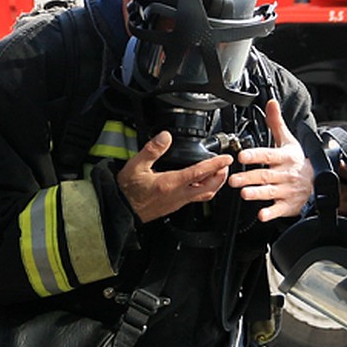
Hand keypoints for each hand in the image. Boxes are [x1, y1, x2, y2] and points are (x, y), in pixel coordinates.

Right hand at [117, 133, 231, 222]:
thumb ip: (152, 150)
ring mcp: (177, 202)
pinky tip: (200, 184)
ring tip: (217, 174)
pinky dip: (204, 190)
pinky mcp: (174, 206)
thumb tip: (165, 136)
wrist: (120, 210)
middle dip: (220, 176)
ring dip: (214, 184)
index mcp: (170, 183)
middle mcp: (177, 195)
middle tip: (225, 166)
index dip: (215, 164)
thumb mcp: (136, 166)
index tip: (226, 158)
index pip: (199, 172)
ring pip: (204, 195)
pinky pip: (195, 199)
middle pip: (209, 187)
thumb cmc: (127, 191)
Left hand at [228, 99, 312, 220]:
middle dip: (249, 178)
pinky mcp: (288, 205)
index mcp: (285, 157)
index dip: (255, 155)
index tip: (242, 155)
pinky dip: (271, 213)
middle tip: (233, 179)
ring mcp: (287, 190)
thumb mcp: (289, 141)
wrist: (320, 182)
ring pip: (270, 192)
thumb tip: (271, 102)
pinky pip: (279, 210)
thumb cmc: (298, 161)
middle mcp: (285, 174)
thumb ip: (276, 123)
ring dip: (256, 193)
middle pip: (265, 175)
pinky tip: (261, 215)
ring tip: (243, 193)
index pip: (268, 155)